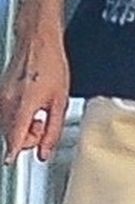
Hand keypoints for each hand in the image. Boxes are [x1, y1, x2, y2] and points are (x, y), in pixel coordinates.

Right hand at [0, 27, 69, 164]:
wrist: (38, 42)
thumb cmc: (51, 65)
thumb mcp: (60, 102)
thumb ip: (52, 131)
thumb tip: (45, 152)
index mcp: (24, 105)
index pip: (14, 137)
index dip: (12, 152)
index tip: (10, 161)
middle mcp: (7, 102)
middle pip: (10, 135)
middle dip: (27, 138)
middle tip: (42, 126)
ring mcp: (1, 96)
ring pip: (6, 126)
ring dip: (22, 127)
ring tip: (38, 114)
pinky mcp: (0, 92)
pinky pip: (5, 114)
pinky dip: (16, 117)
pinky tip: (30, 106)